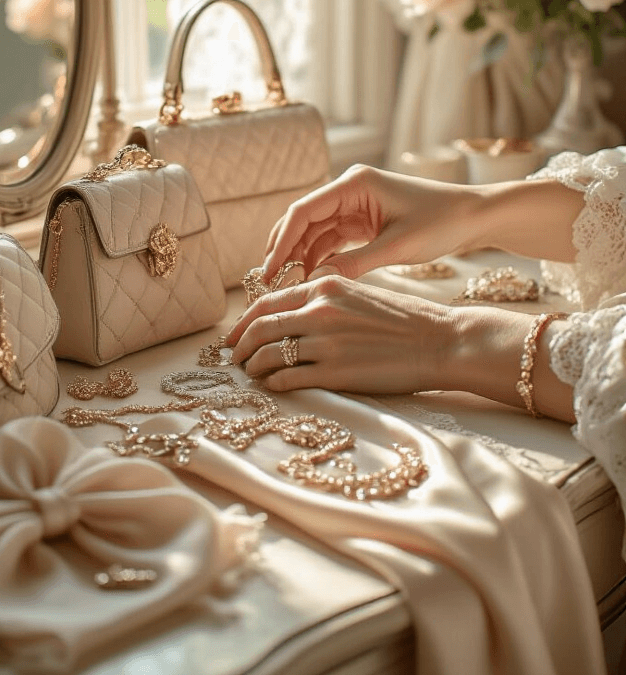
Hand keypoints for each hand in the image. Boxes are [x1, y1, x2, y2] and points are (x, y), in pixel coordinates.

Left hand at [227, 275, 576, 420]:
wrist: (440, 341)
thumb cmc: (406, 320)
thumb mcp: (361, 295)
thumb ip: (327, 300)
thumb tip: (295, 316)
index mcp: (326, 287)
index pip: (267, 302)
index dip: (245, 321)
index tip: (236, 334)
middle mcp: (319, 310)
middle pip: (260, 327)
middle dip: (240, 345)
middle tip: (233, 359)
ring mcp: (326, 342)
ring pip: (268, 355)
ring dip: (254, 367)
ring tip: (253, 375)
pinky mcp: (336, 372)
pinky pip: (288, 379)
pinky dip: (274, 384)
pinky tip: (275, 387)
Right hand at [263, 164, 476, 280]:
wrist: (475, 217)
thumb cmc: (442, 223)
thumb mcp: (397, 247)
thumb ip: (353, 264)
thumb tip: (314, 282)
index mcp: (354, 184)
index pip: (303, 211)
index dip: (281, 241)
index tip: (268, 270)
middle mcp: (349, 190)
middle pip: (302, 220)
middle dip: (284, 249)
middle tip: (268, 282)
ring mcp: (355, 205)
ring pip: (315, 231)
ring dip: (300, 256)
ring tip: (286, 286)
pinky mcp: (363, 221)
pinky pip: (332, 239)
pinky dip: (320, 258)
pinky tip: (310, 279)